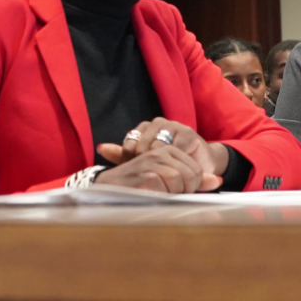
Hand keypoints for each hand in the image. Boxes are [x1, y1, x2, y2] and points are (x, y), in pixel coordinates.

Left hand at [98, 118, 227, 190]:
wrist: (199, 166)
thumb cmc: (169, 164)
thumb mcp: (144, 160)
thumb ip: (124, 155)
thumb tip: (101, 148)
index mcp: (145, 128)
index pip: (130, 142)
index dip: (132, 160)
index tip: (138, 172)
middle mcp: (159, 123)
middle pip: (143, 145)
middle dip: (147, 163)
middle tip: (152, 176)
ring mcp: (174, 126)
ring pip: (158, 147)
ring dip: (161, 165)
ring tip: (164, 177)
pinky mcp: (188, 133)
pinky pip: (175, 149)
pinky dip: (174, 164)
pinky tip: (176, 173)